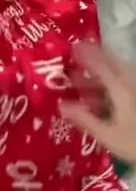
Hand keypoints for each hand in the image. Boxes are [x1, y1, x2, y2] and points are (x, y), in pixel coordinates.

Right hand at [60, 42, 135, 163]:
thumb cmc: (135, 143)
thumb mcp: (108, 135)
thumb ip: (85, 119)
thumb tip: (61, 105)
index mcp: (121, 90)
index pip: (101, 66)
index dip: (87, 55)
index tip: (72, 47)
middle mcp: (130, 84)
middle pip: (112, 64)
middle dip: (95, 57)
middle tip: (77, 53)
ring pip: (119, 73)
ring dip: (101, 70)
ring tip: (83, 74)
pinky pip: (123, 83)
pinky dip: (109, 82)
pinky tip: (101, 93)